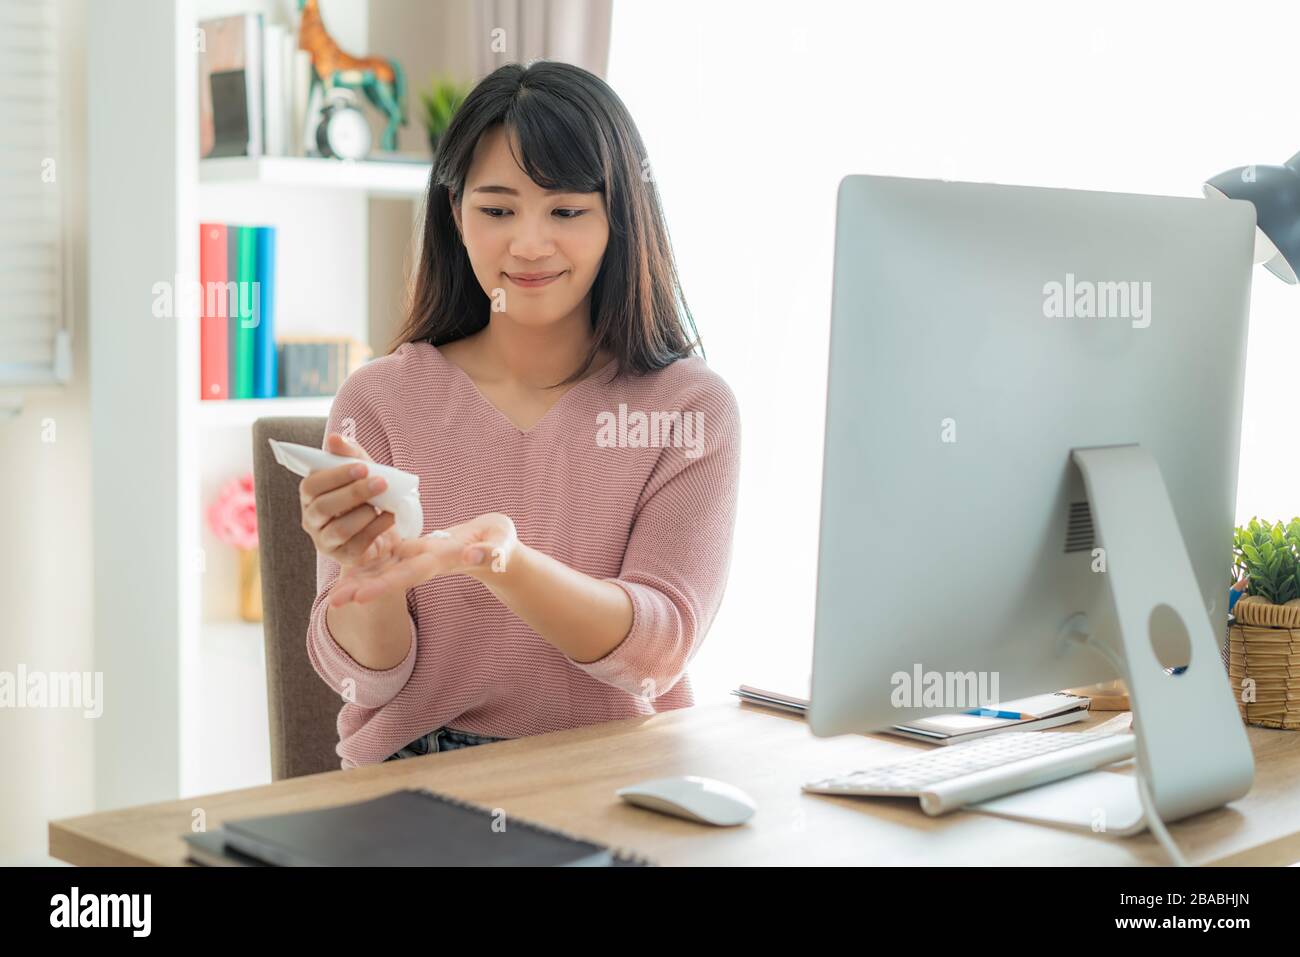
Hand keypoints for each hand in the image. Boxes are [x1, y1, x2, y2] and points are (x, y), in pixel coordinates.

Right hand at [300, 433, 399, 570]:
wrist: (385, 527)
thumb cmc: (368, 495)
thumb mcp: (363, 471)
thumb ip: (349, 454)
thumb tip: (335, 438)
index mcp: (311, 495)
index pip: (311, 485)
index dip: (335, 476)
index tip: (363, 467)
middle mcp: (311, 519)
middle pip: (324, 507)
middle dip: (354, 493)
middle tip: (381, 482)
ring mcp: (325, 540)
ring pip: (339, 529)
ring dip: (365, 514)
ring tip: (384, 504)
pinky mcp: (343, 557)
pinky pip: (357, 544)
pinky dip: (376, 528)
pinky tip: (390, 517)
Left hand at [328, 512, 518, 606]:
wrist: (496, 548)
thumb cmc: (501, 543)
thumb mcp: (502, 543)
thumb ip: (494, 551)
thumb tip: (477, 555)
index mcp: (442, 560)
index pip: (410, 573)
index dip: (386, 583)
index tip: (360, 597)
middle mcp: (425, 564)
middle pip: (390, 577)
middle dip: (363, 589)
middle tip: (334, 603)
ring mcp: (419, 559)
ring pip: (384, 571)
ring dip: (359, 583)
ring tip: (332, 598)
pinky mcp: (415, 552)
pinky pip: (387, 559)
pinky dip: (367, 565)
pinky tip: (346, 572)